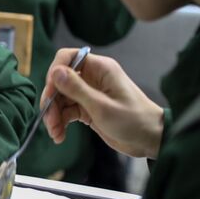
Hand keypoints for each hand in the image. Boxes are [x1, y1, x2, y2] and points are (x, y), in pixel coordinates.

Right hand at [41, 48, 164, 158]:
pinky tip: (60, 135)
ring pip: (61, 98)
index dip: (54, 72)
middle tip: (49, 121)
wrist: (150, 140)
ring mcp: (90, 93)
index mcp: (99, 69)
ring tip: (55, 133)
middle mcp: (92, 78)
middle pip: (60, 81)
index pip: (67, 58)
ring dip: (54, 115)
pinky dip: (61, 122)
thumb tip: (55, 72)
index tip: (49, 93)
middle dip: (52, 101)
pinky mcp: (88, 108)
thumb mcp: (101, 106)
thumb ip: (76, 89)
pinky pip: (67, 111)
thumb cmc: (133, 120)